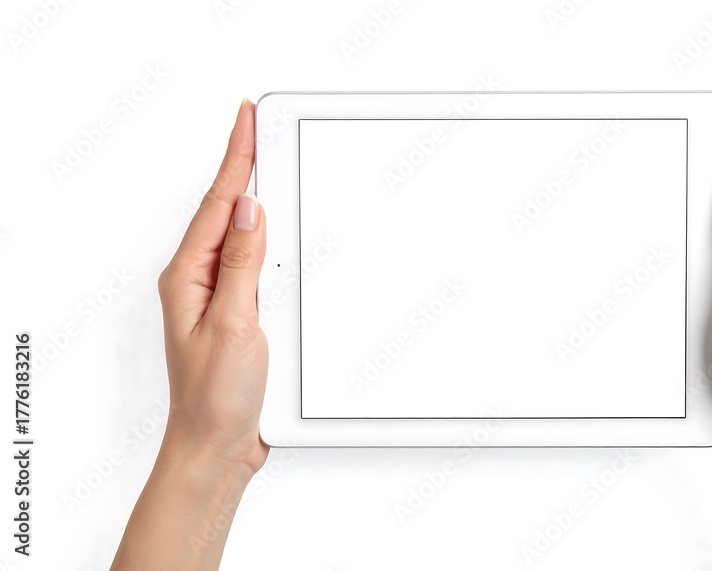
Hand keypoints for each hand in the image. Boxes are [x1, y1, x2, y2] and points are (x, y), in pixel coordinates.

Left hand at [157, 98, 268, 477]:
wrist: (218, 446)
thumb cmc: (216, 396)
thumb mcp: (232, 323)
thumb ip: (241, 264)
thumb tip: (249, 210)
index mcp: (189, 276)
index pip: (218, 205)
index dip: (235, 157)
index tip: (246, 119)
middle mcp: (200, 281)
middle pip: (226, 211)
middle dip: (242, 166)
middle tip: (256, 126)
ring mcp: (219, 296)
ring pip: (241, 235)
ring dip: (255, 199)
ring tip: (264, 162)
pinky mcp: (239, 313)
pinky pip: (254, 264)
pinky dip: (269, 240)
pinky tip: (277, 230)